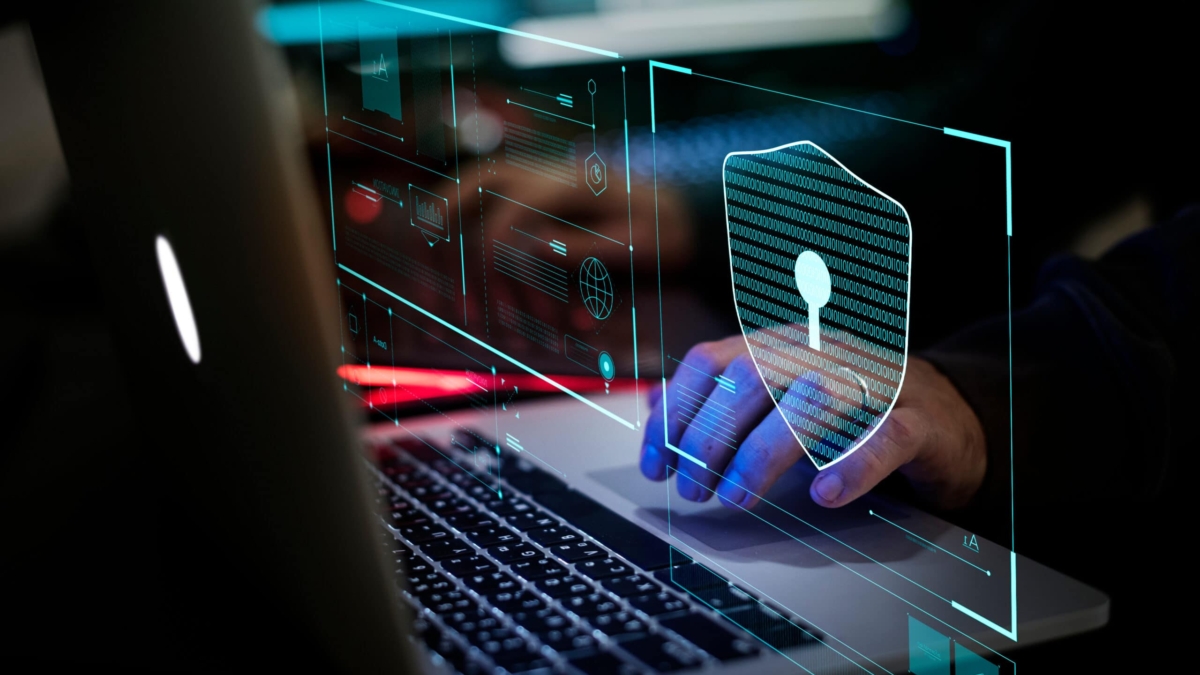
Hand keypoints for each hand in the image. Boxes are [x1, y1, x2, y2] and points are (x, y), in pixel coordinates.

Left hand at [639, 335, 986, 509]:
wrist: (951, 413)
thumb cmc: (853, 411)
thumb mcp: (778, 397)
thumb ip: (718, 400)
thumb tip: (651, 409)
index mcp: (783, 343)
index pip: (713, 361)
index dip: (675, 412)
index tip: (654, 464)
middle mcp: (824, 351)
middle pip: (752, 377)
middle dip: (709, 437)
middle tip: (692, 490)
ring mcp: (876, 380)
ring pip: (812, 400)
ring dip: (762, 453)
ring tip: (736, 498)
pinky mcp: (921, 420)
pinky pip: (887, 436)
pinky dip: (851, 466)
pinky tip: (821, 494)